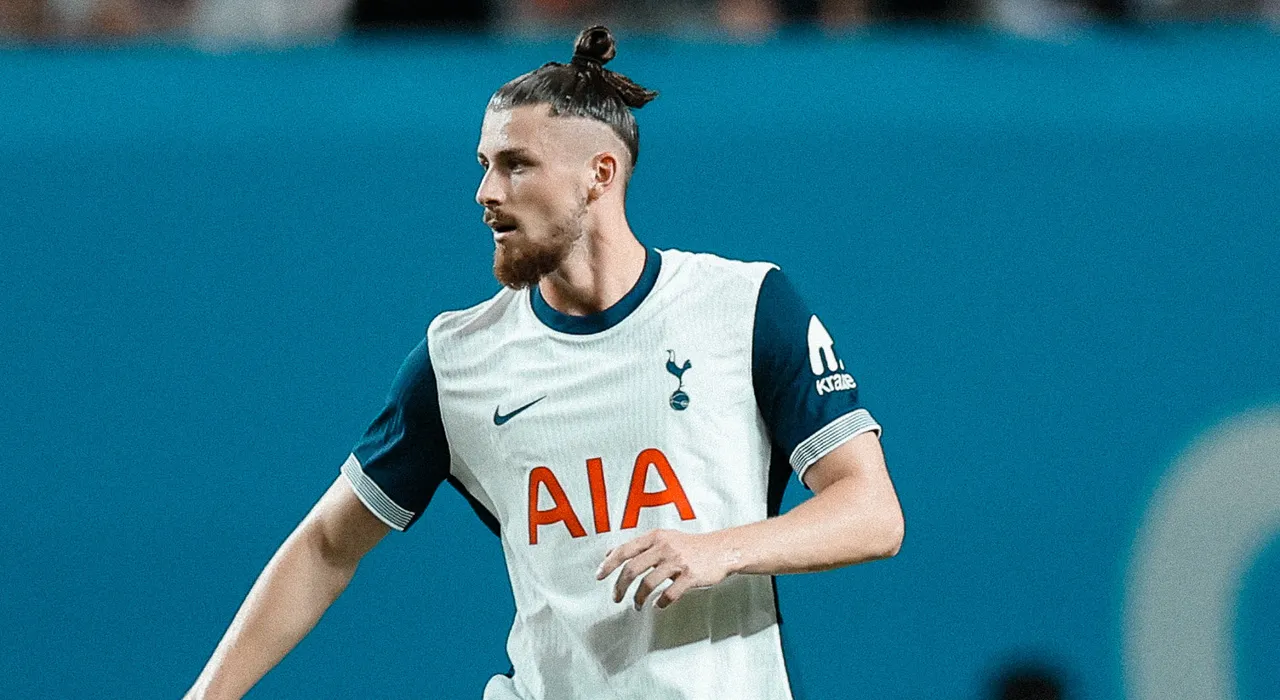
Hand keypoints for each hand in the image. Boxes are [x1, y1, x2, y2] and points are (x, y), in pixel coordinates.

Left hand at [595, 529, 738, 609]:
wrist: (721, 549)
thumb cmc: (690, 546)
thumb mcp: (664, 538)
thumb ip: (639, 545)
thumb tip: (610, 553)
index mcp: (655, 537)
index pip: (625, 550)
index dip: (609, 564)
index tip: (599, 575)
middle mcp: (664, 547)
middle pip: (632, 569)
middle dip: (620, 586)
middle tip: (616, 598)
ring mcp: (677, 562)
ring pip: (648, 584)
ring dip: (639, 599)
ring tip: (637, 606)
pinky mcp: (690, 576)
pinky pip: (669, 594)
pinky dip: (660, 603)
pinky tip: (658, 605)